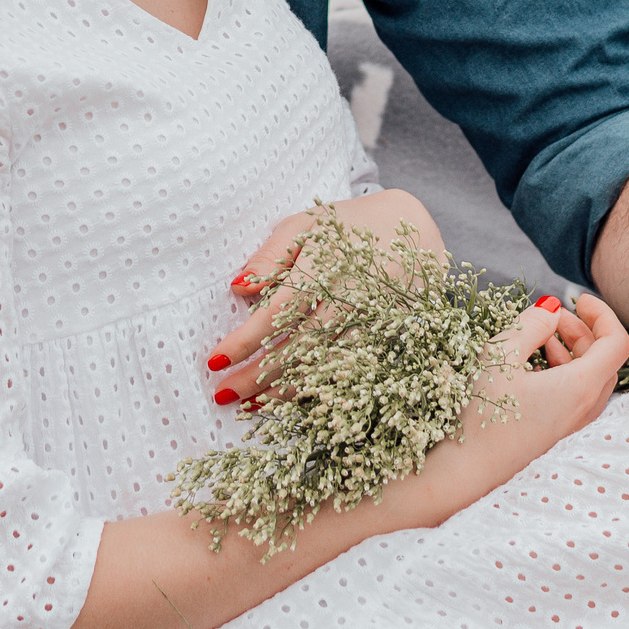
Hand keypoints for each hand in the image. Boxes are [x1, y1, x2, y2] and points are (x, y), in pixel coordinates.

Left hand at [205, 189, 446, 405]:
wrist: (413, 227)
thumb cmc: (347, 225)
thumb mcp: (305, 223)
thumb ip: (272, 255)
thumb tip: (239, 288)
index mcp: (326, 264)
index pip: (278, 313)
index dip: (245, 341)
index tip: (215, 361)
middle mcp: (352, 297)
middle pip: (300, 348)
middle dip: (257, 377)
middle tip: (222, 395)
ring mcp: (373, 321)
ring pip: (326, 367)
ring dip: (286, 391)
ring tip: (250, 405)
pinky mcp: (387, 336)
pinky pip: (351, 371)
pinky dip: (320, 388)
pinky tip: (293, 397)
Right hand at [416, 294, 628, 517]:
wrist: (467, 471)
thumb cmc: (482, 412)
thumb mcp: (501, 356)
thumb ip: (531, 324)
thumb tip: (552, 310)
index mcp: (581, 388)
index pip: (618, 342)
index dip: (603, 313)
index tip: (576, 298)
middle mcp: (585, 408)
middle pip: (605, 358)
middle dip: (584, 328)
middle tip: (552, 316)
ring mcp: (573, 424)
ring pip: (592, 376)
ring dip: (573, 349)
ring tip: (540, 336)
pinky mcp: (558, 432)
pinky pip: (577, 393)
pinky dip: (565, 369)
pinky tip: (533, 362)